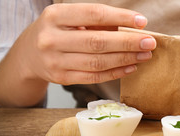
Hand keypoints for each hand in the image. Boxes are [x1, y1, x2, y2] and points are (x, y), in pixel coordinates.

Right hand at [17, 3, 155, 84]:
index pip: (94, 14)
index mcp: (55, 16)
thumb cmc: (56, 32)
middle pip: (98, 42)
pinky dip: (115, 73)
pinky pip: (94, 77)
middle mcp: (52, 39)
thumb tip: (132, 29)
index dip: (120, 18)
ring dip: (126, 59)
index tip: (142, 22)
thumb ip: (97, 22)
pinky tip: (131, 67)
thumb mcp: (69, 19)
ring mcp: (56, 61)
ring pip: (98, 62)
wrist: (29, 55)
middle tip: (149, 42)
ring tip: (144, 55)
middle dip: (128, 42)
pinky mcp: (62, 78)